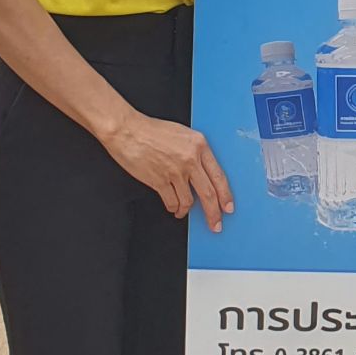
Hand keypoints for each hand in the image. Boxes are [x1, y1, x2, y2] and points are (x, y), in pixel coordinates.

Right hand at [101, 110, 235, 232]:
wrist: (127, 130)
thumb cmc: (151, 130)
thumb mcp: (183, 134)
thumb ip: (195, 152)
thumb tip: (202, 171)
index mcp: (199, 145)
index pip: (219, 176)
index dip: (226, 195)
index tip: (228, 206)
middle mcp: (190, 159)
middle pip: (208, 193)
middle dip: (214, 213)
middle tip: (216, 224)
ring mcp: (175, 171)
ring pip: (189, 201)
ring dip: (186, 211)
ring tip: (183, 212)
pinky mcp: (159, 180)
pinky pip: (171, 202)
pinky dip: (173, 208)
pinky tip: (172, 207)